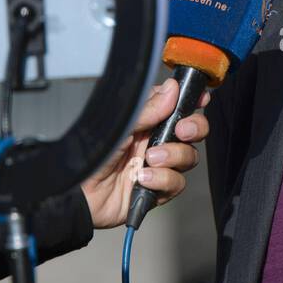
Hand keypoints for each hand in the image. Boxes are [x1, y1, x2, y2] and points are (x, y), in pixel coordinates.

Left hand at [81, 77, 209, 228]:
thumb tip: (172, 89)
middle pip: (192, 131)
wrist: (81, 194)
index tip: (201, 98)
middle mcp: (155, 141)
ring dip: (173, 156)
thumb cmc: (92, 155)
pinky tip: (143, 178)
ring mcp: (158, 165)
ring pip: (188, 156)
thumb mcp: (121, 126)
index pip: (176, 106)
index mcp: (147, 121)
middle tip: (182, 130)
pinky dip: (162, 179)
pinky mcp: (158, 189)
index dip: (191, 101)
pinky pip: (176, 182)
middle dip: (194, 128)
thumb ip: (148, 109)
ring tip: (149, 158)